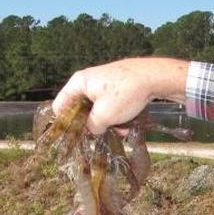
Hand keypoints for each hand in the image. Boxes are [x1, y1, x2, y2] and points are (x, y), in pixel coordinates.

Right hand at [52, 58, 190, 133]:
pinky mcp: (116, 86)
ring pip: (97, 109)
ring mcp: (102, 83)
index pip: (60, 106)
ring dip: (107, 123)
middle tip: (100, 136)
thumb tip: (92, 130)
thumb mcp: (104, 116)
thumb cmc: (125, 94)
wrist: (153, 77)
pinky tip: (127, 125)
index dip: (65, 124)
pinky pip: (110, 104)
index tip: (75, 137)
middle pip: (80, 109)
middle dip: (92, 125)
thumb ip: (92, 127)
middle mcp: (87, 81)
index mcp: (78, 83)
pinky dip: (116, 115)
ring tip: (121, 132)